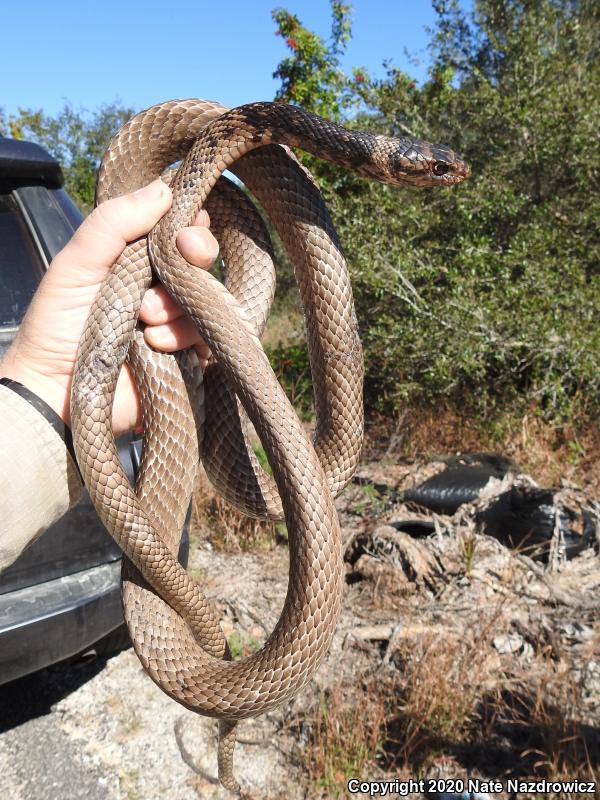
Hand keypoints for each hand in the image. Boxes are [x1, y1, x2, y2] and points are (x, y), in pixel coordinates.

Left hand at [0, 179, 218, 434]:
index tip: (185, 228)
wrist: (54, 392)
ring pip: (205, 298)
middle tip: (187, 257)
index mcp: (134, 258)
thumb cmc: (56, 325)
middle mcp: (158, 286)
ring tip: (143, 320)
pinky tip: (154, 345)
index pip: (176, 228)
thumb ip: (113, 223)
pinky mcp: (186, 357)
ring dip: (176, 305)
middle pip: (200, 259)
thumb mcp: (76, 264)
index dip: (188, 224)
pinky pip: (207, 338)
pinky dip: (182, 337)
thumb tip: (164, 187)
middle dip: (195, 255)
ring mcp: (174, 321)